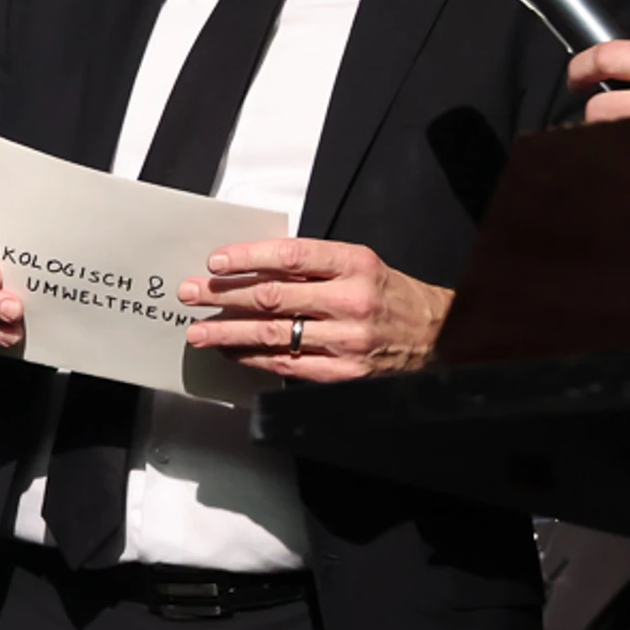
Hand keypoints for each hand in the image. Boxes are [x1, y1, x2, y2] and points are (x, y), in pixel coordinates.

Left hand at [180, 238, 449, 380]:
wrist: (437, 335)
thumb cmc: (390, 294)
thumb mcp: (359, 264)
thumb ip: (312, 265)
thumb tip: (251, 267)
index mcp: (354, 264)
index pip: (290, 257)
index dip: (248, 258)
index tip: (216, 262)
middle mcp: (351, 300)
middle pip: (273, 297)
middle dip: (224, 296)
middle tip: (192, 294)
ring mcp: (347, 339)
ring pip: (274, 334)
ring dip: (229, 333)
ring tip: (199, 331)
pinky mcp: (344, 372)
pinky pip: (288, 364)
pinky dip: (253, 357)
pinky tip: (231, 352)